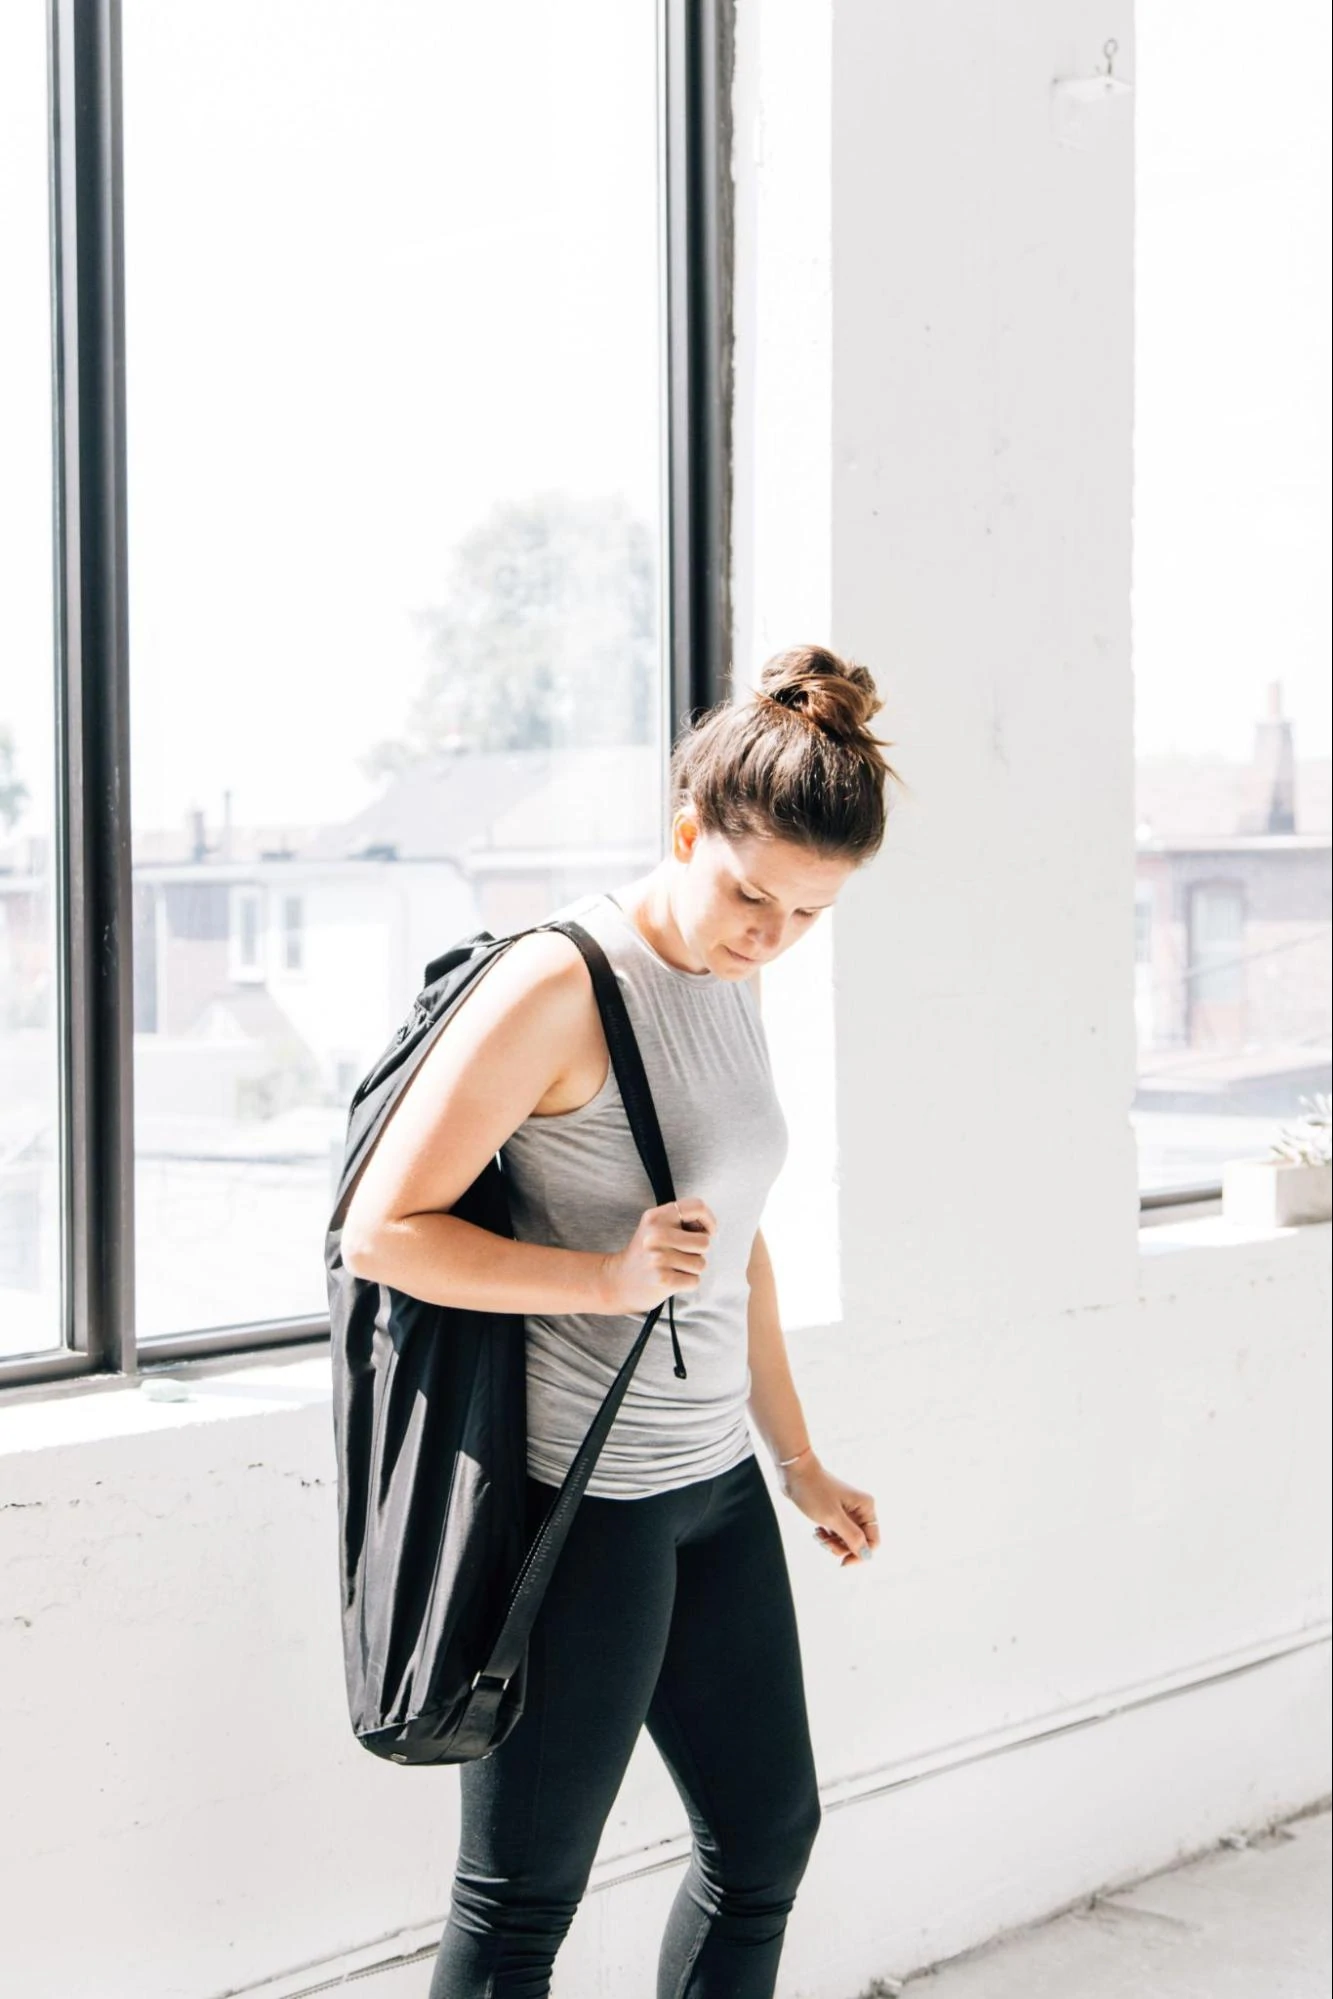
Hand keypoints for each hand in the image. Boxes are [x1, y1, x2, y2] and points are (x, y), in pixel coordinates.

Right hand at [596, 1197, 716, 1314]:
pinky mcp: (663, 1280)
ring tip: (672, 1267)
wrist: (618, 1281)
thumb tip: (709, 1228)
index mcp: (656, 1216)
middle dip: (698, 1251)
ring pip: (701, 1264)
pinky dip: (686, 1283)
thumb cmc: (645, 1254)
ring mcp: (658, 1258)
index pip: (698, 1206)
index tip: (707, 1231)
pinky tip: (670, 1279)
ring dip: (691, 1269)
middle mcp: (656, 1234)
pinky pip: (694, 1281)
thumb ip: (681, 1221)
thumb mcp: (656, 1227)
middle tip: (680, 1254)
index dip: (709, 1220)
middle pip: (704, 1241)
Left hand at [781, 1453, 878, 1567]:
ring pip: (846, 1540)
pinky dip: (827, 1537)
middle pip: (859, 1543)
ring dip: (832, 1543)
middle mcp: (860, 1510)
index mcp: (866, 1507)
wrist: (795, 1473)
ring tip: (819, 1535)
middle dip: (842, 1547)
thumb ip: (852, 1537)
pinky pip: (836, 1534)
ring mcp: (847, 1512)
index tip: (843, 1562)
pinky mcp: (835, 1513)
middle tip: (826, 1542)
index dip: (860, 1555)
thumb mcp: (833, 1518)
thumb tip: (867, 1555)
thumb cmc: (814, 1491)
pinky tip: (817, 1531)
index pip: (873, 1541)